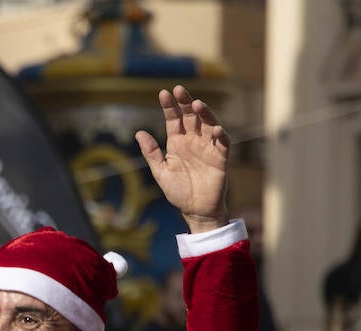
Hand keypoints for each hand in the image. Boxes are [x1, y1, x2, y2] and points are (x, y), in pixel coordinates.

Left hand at [134, 85, 230, 233]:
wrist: (195, 210)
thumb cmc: (178, 191)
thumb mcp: (161, 171)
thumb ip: (151, 153)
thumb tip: (138, 132)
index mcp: (177, 142)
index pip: (174, 119)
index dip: (169, 106)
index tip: (163, 93)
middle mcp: (193, 140)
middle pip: (191, 116)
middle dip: (185, 102)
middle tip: (179, 90)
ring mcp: (207, 147)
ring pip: (208, 124)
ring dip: (204, 113)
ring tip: (196, 104)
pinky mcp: (220, 157)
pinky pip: (222, 142)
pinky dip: (220, 134)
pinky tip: (215, 128)